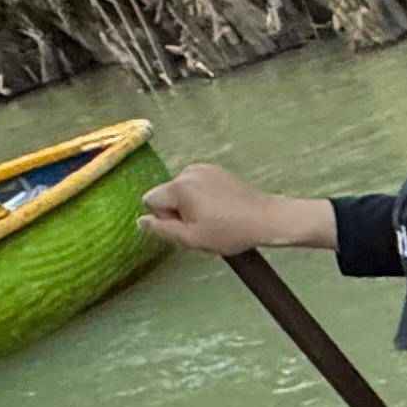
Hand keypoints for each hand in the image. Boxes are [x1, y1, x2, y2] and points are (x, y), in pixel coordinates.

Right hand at [137, 162, 326, 258]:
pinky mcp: (217, 170)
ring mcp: (205, 168)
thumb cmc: (232, 231)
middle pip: (166, 193)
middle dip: (177, 211)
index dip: (163, 217)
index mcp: (180, 186)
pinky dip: (203, 198)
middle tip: (202, 225)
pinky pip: (197, 185)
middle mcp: (190, 171)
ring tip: (214, 219)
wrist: (266, 219)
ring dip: (190, 205)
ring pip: (181, 190)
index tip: (185, 226)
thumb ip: (161, 229)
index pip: (150, 200)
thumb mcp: (191, 238)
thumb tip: (140, 221)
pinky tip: (220, 210)